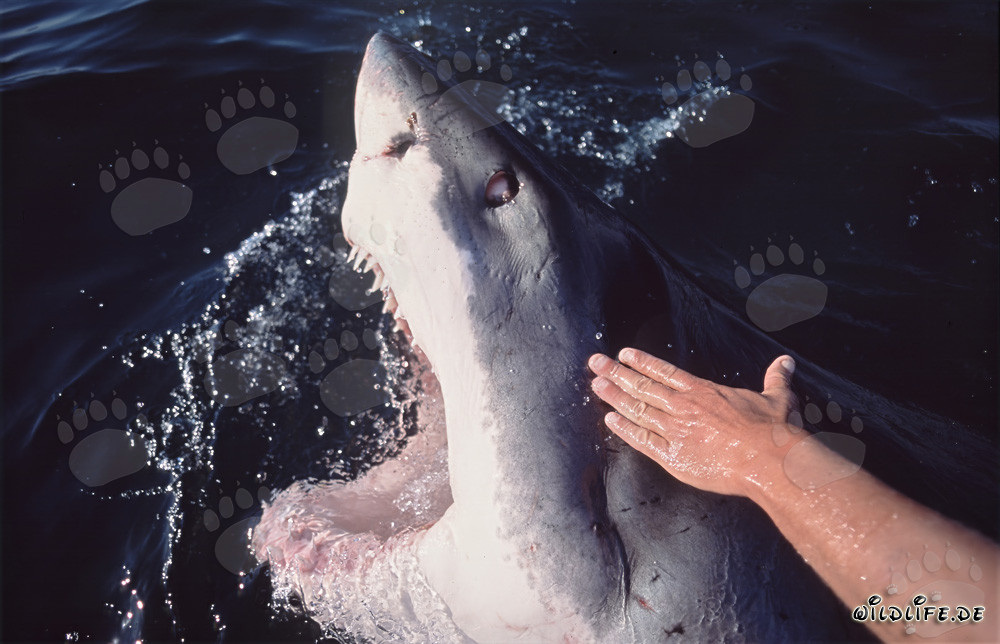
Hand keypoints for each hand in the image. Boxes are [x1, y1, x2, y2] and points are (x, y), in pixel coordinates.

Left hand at [588, 349, 798, 497]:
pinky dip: (625, 430)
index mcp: (704, 392)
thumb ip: (775, 379)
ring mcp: (676, 431)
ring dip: (614, 396)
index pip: (665, 372)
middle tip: (595, 363)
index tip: (624, 354)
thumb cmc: (774, 430)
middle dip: (616, 373)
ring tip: (595, 385)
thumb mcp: (777, 398)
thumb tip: (785, 362)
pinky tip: (609, 420)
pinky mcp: (674, 457)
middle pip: (643, 387)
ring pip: (638, 410)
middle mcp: (684, 408)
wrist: (770, 461)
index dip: (642, 362)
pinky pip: (643, 441)